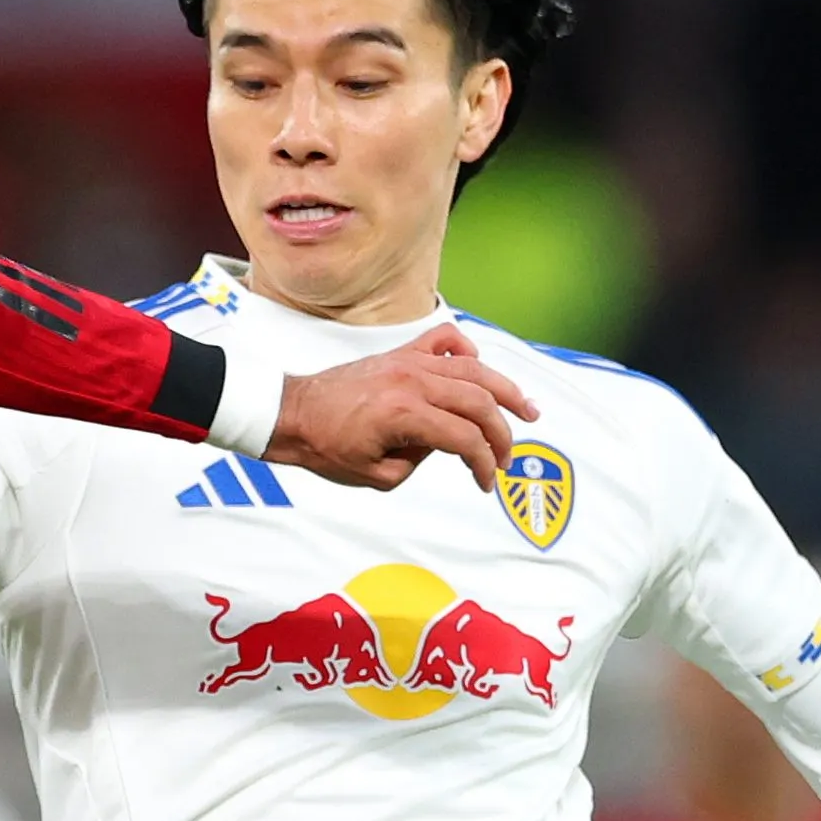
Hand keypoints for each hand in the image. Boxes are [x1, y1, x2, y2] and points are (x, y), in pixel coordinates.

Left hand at [265, 324, 532, 489]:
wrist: (294, 414)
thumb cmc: (326, 446)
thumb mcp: (377, 475)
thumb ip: (419, 461)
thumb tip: (442, 443)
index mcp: (406, 415)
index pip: (465, 439)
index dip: (484, 464)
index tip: (485, 482)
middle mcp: (412, 382)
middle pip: (479, 402)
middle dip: (502, 433)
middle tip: (507, 456)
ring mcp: (408, 362)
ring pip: (472, 369)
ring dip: (504, 389)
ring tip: (526, 407)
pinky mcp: (400, 354)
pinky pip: (443, 339)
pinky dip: (465, 350)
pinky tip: (477, 366)